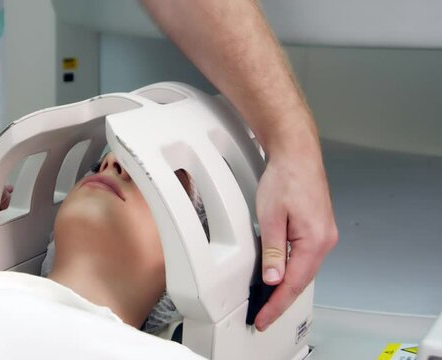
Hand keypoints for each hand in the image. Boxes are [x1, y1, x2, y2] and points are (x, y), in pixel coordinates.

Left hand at [253, 148, 337, 330]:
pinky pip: (304, 257)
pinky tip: (279, 275)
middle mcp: (324, 241)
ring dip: (285, 285)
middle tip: (262, 314)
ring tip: (267, 300)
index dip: (276, 304)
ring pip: (303, 269)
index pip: (293, 284)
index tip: (264, 318)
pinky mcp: (317, 228)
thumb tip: (273, 278)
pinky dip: (291, 269)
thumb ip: (272, 252)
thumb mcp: (271, 218)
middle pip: (301, 280)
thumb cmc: (286, 178)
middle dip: (280, 299)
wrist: (297, 153)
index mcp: (314, 241)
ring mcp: (323, 234)